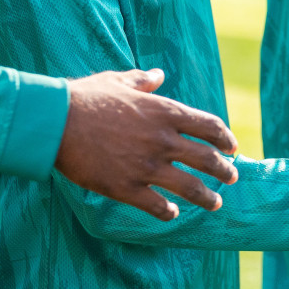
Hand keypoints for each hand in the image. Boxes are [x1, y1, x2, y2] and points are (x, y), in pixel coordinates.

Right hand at [58, 69, 239, 220]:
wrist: (55, 122)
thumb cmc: (85, 98)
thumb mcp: (118, 81)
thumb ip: (143, 80)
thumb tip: (158, 74)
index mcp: (165, 112)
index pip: (209, 126)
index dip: (225, 138)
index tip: (232, 147)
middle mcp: (163, 140)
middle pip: (207, 159)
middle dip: (225, 171)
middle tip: (232, 178)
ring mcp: (147, 166)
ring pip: (190, 187)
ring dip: (207, 197)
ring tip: (216, 203)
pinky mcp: (127, 188)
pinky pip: (157, 206)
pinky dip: (168, 212)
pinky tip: (171, 214)